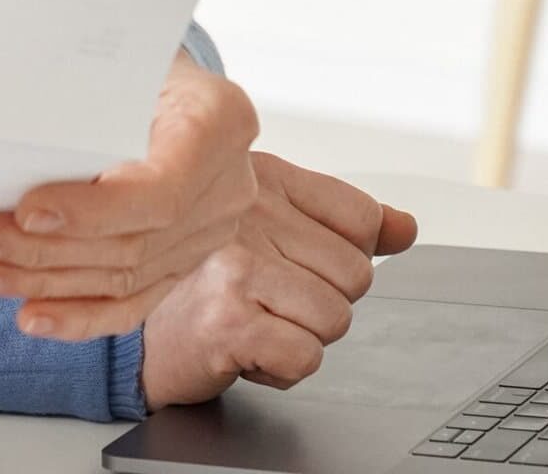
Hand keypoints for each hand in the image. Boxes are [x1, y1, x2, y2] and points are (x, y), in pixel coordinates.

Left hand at [0, 52, 259, 340]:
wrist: (161, 75)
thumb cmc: (128, 60)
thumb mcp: (114, 60)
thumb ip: (83, 98)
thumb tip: (9, 138)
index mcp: (220, 120)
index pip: (163, 187)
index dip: (94, 211)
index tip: (26, 211)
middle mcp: (227, 184)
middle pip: (133, 240)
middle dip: (45, 249)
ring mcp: (211, 230)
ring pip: (124, 275)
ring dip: (44, 282)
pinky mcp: (184, 260)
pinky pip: (133, 301)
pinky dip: (78, 314)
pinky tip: (31, 315)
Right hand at [140, 152, 418, 405]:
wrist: (141, 334)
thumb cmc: (206, 278)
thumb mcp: (272, 227)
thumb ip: (341, 224)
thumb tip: (405, 228)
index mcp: (262, 179)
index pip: (361, 217)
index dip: (346, 254)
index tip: (303, 262)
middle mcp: (246, 213)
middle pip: (356, 274)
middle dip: (322, 301)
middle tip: (270, 298)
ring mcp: (237, 265)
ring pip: (336, 318)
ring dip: (302, 336)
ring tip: (257, 320)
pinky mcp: (229, 318)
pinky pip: (307, 356)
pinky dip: (282, 368)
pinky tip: (248, 348)